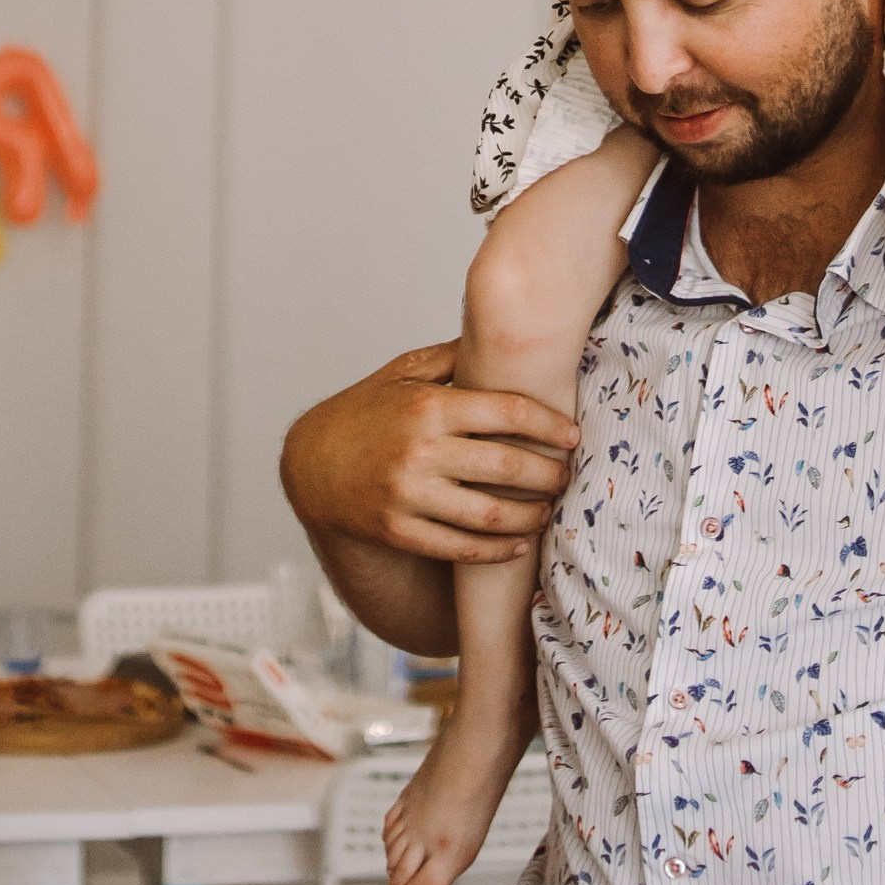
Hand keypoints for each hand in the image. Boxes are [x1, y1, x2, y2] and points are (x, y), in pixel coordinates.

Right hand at [278, 344, 575, 561]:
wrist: (311, 465)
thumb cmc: (364, 412)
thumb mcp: (402, 371)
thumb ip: (453, 357)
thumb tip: (503, 335)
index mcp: (427, 405)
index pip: (505, 411)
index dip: (548, 424)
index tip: (573, 436)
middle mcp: (420, 450)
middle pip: (507, 465)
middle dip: (549, 473)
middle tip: (568, 476)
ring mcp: (408, 495)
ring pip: (489, 515)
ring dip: (530, 516)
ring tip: (548, 510)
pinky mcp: (399, 532)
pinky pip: (460, 548)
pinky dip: (497, 549)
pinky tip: (518, 542)